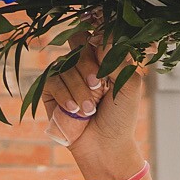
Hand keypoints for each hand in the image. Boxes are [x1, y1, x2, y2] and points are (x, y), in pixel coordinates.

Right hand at [40, 43, 145, 179]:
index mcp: (105, 56)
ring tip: (90, 109)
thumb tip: (100, 37)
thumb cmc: (121, 116)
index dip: (99, 42)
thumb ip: (117, 59)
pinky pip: (53, 81)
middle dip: (89, 65)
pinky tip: (76, 111)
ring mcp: (66, 74)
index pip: (98, 34)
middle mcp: (84, 62)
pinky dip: (66, 96)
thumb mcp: (129, 85)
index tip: (106, 60)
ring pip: (66, 65)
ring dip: (81, 90)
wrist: (105, 145)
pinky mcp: (51, 89)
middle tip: (98, 85)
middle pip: (78, 42)